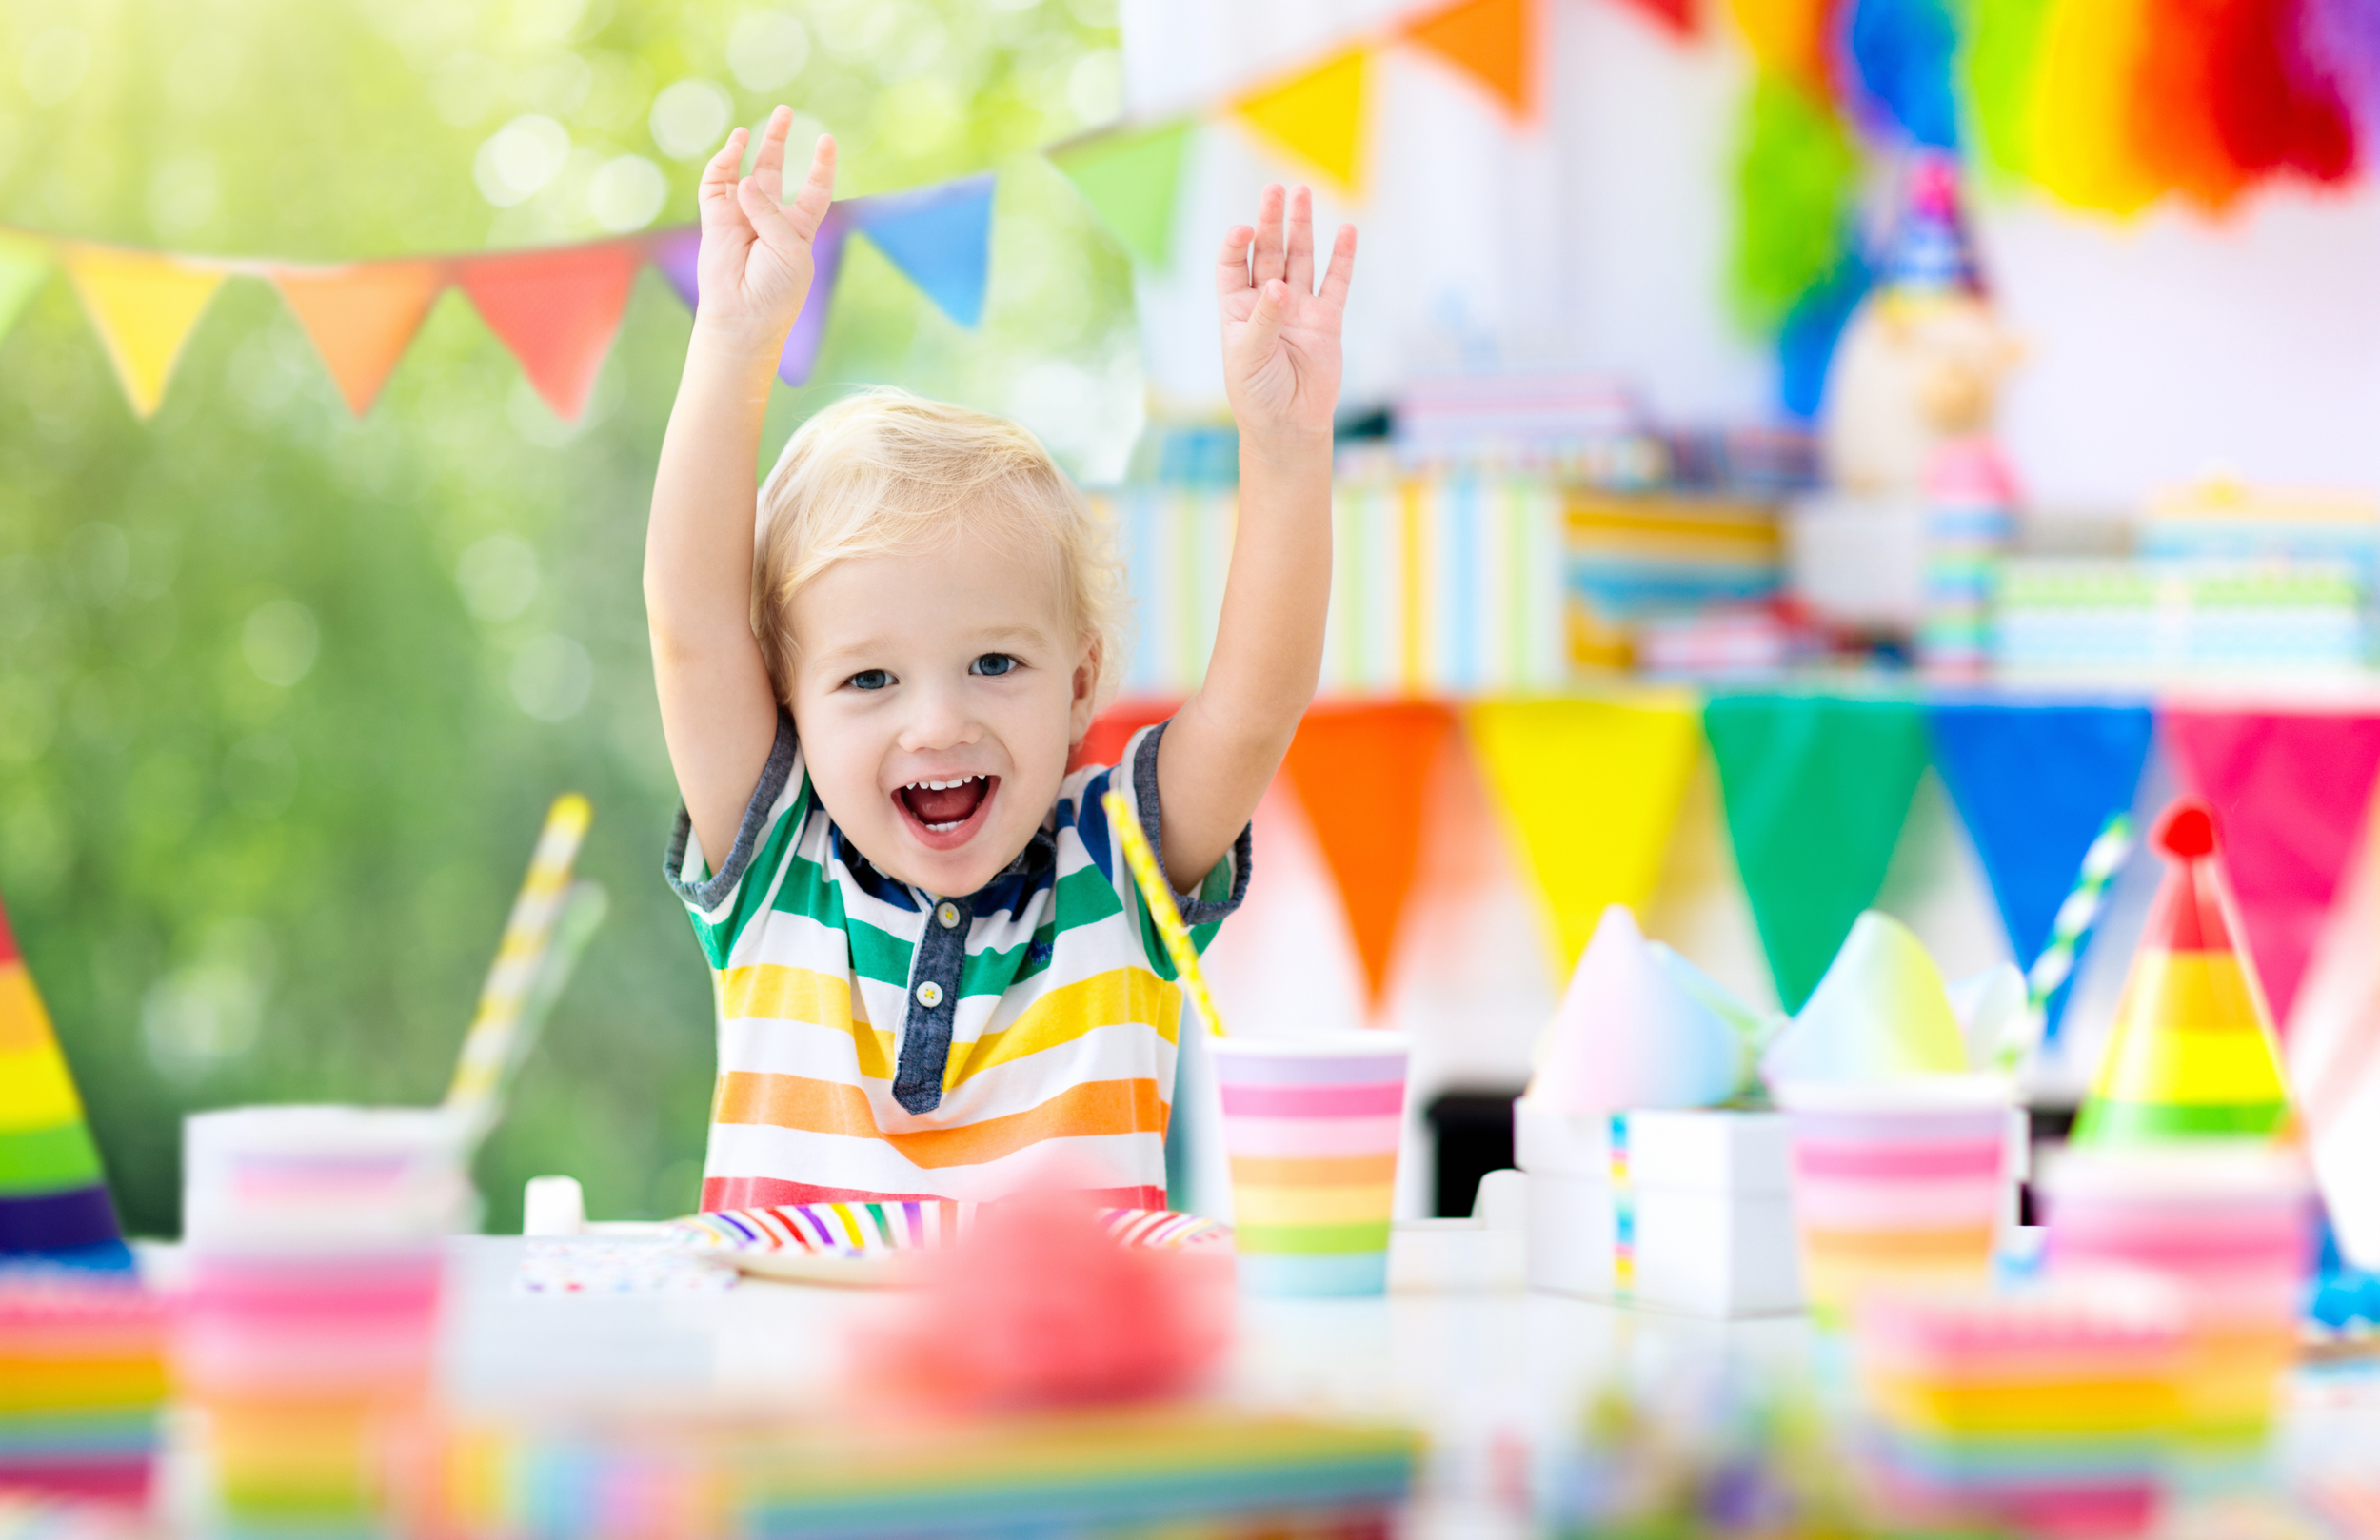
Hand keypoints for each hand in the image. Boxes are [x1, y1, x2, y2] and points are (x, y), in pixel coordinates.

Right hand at [693, 106, 836, 353]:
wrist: (743, 316)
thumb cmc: (776, 289)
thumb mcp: (789, 248)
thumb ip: (770, 212)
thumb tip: (744, 180)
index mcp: (798, 228)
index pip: (814, 189)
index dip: (822, 166)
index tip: (827, 141)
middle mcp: (769, 217)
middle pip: (775, 170)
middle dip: (777, 141)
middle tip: (784, 111)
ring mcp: (741, 215)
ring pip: (744, 172)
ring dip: (748, 147)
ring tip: (750, 126)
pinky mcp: (715, 218)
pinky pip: (717, 183)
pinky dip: (723, 164)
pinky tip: (733, 148)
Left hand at [1216, 185, 1355, 443]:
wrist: (1289, 424)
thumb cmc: (1257, 393)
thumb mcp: (1248, 356)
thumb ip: (1264, 320)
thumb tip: (1279, 286)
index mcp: (1237, 308)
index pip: (1233, 264)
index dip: (1237, 245)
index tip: (1244, 231)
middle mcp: (1267, 301)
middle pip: (1269, 251)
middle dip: (1271, 220)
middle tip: (1276, 189)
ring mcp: (1298, 308)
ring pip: (1301, 259)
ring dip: (1302, 227)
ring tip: (1302, 193)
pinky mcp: (1327, 320)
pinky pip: (1336, 283)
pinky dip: (1342, 258)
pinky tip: (1347, 231)